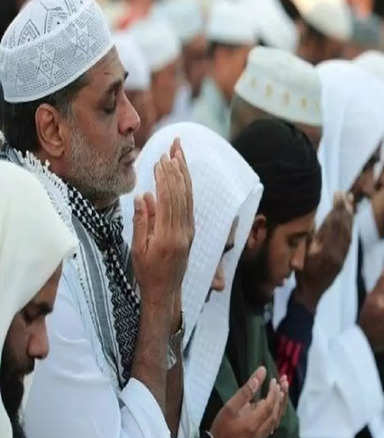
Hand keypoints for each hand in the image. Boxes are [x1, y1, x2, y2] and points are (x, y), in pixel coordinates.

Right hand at [132, 138, 193, 311]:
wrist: (166, 292)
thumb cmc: (147, 272)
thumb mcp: (138, 248)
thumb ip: (142, 221)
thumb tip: (144, 194)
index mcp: (168, 235)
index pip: (169, 198)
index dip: (165, 176)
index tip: (161, 157)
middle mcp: (183, 231)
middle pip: (182, 192)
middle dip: (178, 167)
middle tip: (174, 145)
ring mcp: (189, 230)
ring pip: (189, 196)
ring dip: (185, 173)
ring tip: (181, 153)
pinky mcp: (191, 231)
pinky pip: (190, 203)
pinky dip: (186, 186)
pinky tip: (182, 174)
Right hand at [209, 367, 285, 437]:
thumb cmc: (220, 428)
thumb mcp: (229, 407)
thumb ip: (246, 390)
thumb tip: (261, 373)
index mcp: (254, 423)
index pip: (270, 404)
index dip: (273, 391)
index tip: (274, 380)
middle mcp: (261, 431)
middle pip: (276, 411)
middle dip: (281, 395)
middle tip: (284, 380)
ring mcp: (261, 437)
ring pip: (277, 419)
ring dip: (281, 403)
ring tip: (283, 390)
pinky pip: (273, 425)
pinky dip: (277, 413)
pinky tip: (276, 407)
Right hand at [295, 192, 353, 311]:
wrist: (310, 294)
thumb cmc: (301, 273)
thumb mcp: (300, 254)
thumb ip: (308, 237)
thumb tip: (313, 218)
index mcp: (324, 249)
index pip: (334, 224)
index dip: (337, 208)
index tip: (338, 194)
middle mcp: (336, 253)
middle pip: (343, 226)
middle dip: (345, 209)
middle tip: (346, 194)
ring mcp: (341, 258)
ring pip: (348, 233)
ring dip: (350, 217)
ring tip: (350, 203)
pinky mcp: (343, 261)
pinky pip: (349, 241)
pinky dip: (350, 228)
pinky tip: (350, 220)